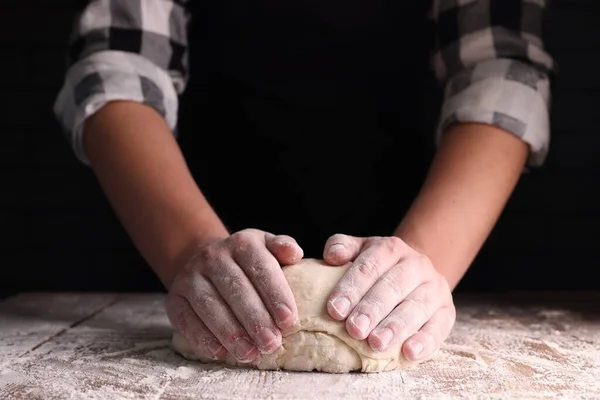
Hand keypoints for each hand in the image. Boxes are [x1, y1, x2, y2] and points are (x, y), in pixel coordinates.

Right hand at [166, 229, 302, 361]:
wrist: (204, 260)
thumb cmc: (246, 262)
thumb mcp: (266, 247)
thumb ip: (283, 247)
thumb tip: (295, 254)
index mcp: (242, 243)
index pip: (261, 267)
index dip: (275, 295)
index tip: (289, 321)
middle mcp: (214, 256)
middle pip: (236, 289)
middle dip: (255, 319)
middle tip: (271, 343)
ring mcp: (191, 276)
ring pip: (210, 306)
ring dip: (231, 333)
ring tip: (249, 353)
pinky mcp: (175, 297)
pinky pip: (187, 319)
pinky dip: (203, 338)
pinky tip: (220, 353)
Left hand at [323, 234, 455, 360]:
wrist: (415, 274)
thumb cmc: (377, 267)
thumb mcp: (360, 251)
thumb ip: (341, 247)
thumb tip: (332, 256)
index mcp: (392, 248)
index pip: (369, 266)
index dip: (351, 288)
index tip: (334, 310)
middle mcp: (417, 265)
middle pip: (393, 287)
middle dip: (372, 310)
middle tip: (354, 330)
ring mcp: (435, 288)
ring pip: (416, 307)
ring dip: (395, 327)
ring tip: (376, 344)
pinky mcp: (447, 311)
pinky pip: (439, 327)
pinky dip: (425, 341)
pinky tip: (409, 353)